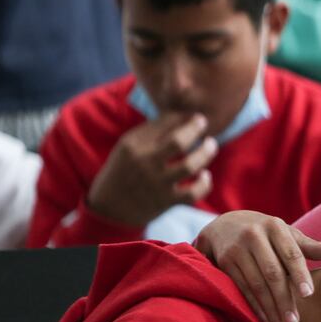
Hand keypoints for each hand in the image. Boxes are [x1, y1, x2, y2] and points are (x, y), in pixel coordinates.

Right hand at [86, 113, 216, 226]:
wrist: (109, 207)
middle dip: (195, 129)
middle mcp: (145, 163)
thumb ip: (153, 130)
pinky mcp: (166, 201)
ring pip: (189, 166)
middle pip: (178, 142)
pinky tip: (204, 176)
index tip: (193, 117)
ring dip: (205, 153)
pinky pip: (193, 193)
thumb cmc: (126, 169)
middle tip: (203, 123)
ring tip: (211, 145)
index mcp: (134, 146)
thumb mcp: (129, 146)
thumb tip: (184, 114)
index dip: (184, 117)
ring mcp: (156, 183)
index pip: (164, 123)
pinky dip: (204, 184)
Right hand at [194, 211, 320, 321]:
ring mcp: (237, 249)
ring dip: (270, 309)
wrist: (224, 226)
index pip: (291, 253)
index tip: (309, 294)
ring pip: (256, 284)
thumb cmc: (265, 233)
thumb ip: (309, 246)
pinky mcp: (224, 263)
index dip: (300, 274)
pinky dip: (254, 307)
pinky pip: (242, 289)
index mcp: (275, 226)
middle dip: (284, 299)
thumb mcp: (286, 234)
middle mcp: (254, 235)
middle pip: (272, 272)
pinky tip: (266, 320)